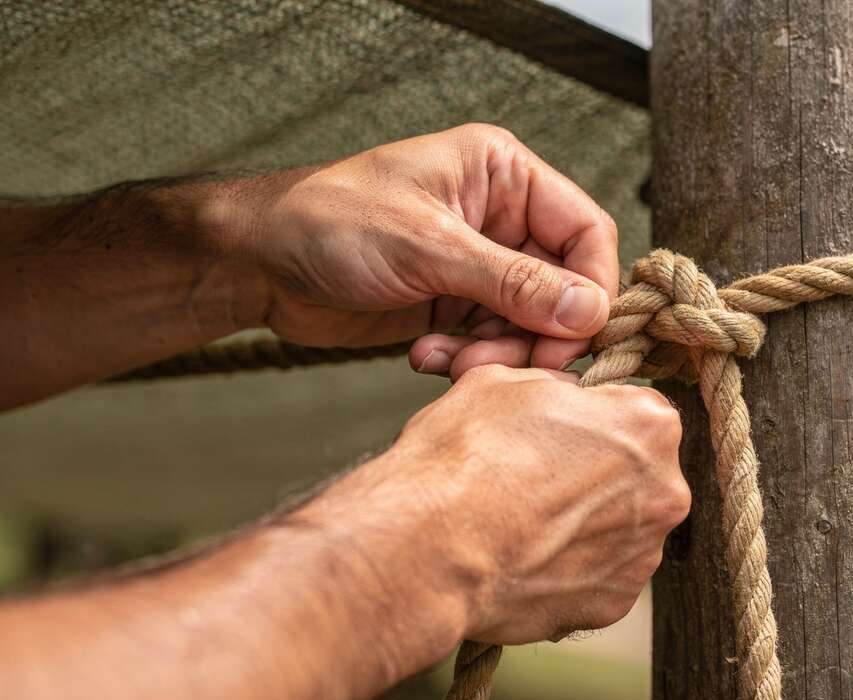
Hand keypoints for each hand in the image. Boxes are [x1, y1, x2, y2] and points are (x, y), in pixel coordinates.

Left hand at [225, 124, 618, 375]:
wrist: (256, 263)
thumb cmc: (331, 223)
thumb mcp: (428, 247)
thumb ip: (513, 282)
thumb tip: (590, 312)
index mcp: (506, 175)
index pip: (587, 232)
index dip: (590, 288)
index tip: (574, 336)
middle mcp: (503, 218)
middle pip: (565, 287)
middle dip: (538, 332)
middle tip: (507, 366)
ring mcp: (481, 264)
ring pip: (532, 323)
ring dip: (499, 352)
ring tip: (451, 361)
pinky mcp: (457, 304)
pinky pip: (493, 342)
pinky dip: (470, 358)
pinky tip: (427, 356)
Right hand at [310, 365, 688, 659]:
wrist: (431, 547)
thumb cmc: (466, 456)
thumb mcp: (507, 380)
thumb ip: (556, 386)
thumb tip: (564, 396)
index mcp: (651, 425)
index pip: (636, 411)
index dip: (592, 418)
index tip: (556, 431)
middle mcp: (665, 491)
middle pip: (636, 474)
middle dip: (596, 473)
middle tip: (536, 478)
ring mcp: (642, 554)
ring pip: (620, 528)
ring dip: (585, 524)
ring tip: (525, 523)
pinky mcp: (615, 604)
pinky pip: (599, 577)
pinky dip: (570, 570)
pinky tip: (527, 559)